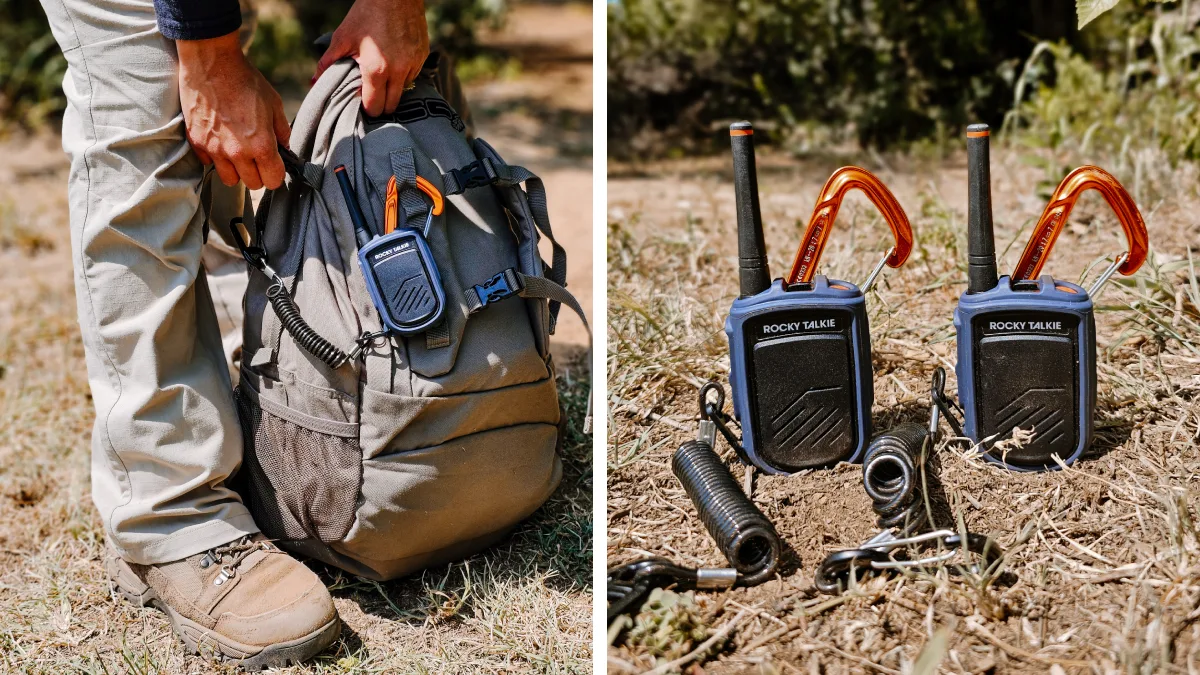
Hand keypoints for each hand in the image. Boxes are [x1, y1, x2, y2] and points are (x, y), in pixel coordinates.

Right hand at [177, 33, 290, 189]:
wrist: (211, 62)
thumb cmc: (246, 81)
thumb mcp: (274, 104)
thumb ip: (282, 131)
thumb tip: (285, 149)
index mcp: (260, 145)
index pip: (273, 180)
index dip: (276, 174)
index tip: (275, 164)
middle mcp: (237, 153)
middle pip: (252, 184)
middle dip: (259, 173)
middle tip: (258, 157)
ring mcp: (214, 149)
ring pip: (230, 180)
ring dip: (237, 170)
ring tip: (239, 151)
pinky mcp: (196, 142)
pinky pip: (209, 163)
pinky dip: (216, 157)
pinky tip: (221, 140)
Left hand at [315, 0, 429, 116]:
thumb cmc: (365, 14)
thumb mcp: (343, 38)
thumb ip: (328, 63)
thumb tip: (313, 81)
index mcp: (375, 70)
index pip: (375, 107)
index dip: (367, 108)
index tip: (362, 103)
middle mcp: (397, 71)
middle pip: (392, 106)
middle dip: (381, 104)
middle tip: (372, 95)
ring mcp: (412, 64)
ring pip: (403, 91)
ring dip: (393, 89)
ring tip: (383, 75)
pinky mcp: (422, 56)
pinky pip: (413, 76)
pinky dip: (404, 74)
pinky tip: (394, 61)